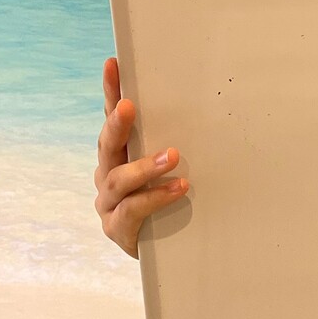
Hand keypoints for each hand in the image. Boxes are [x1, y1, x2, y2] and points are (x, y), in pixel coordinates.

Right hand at [95, 55, 189, 259]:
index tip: (114, 64)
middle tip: (128, 106)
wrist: (166, 253)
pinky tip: (179, 188)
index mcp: (118, 154)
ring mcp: (109, 203)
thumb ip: (176, 141)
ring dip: (145, 166)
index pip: (111, 118)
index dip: (110, 92)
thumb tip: (210, 103)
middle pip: (107, 145)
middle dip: (116, 124)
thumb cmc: (171, 201)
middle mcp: (107, 174)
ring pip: (119, 179)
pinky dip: (156, 197)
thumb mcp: (172, 168)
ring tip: (173, 156)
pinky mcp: (117, 228)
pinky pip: (133, 209)